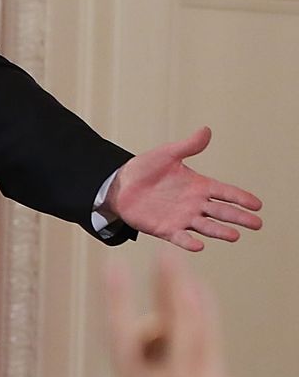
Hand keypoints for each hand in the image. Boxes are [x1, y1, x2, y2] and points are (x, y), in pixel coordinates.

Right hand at [105, 255, 244, 376]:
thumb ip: (148, 372)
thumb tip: (156, 336)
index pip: (117, 330)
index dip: (114, 297)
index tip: (110, 267)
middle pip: (153, 321)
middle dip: (159, 286)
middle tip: (162, 252)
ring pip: (179, 324)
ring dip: (180, 290)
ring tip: (179, 261)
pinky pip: (202, 337)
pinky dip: (202, 311)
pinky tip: (202, 292)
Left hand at [106, 127, 262, 251]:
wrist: (120, 185)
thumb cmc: (145, 169)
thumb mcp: (167, 154)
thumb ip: (188, 146)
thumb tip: (206, 130)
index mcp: (199, 186)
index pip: (225, 192)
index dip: (241, 198)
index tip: (257, 204)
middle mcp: (194, 204)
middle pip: (221, 211)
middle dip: (239, 217)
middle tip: (257, 223)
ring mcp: (182, 218)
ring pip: (206, 226)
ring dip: (220, 231)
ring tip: (234, 236)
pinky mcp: (166, 229)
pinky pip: (180, 237)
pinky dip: (190, 242)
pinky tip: (200, 245)